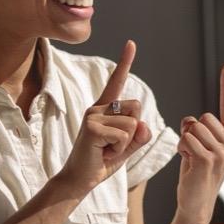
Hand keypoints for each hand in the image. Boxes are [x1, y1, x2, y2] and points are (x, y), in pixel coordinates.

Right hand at [54, 40, 152, 197]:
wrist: (79, 180)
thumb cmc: (101, 161)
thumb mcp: (126, 147)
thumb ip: (139, 136)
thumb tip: (144, 125)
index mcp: (105, 108)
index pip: (117, 81)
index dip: (124, 62)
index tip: (131, 43)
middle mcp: (97, 107)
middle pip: (137, 107)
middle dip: (133, 130)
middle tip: (113, 145)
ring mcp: (93, 115)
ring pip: (132, 124)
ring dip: (125, 144)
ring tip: (106, 150)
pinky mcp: (91, 126)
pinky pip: (124, 135)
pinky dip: (118, 150)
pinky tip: (102, 153)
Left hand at [176, 64, 223, 223]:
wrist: (196, 203)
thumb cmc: (196, 174)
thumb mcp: (202, 148)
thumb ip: (200, 130)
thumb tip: (190, 121)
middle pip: (203, 117)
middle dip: (192, 131)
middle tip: (194, 151)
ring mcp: (222, 153)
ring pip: (193, 128)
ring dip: (185, 141)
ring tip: (190, 159)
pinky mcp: (207, 160)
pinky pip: (187, 139)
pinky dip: (181, 148)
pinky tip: (187, 163)